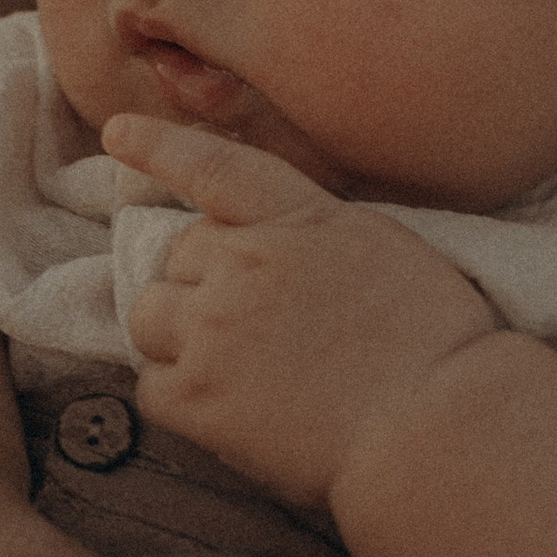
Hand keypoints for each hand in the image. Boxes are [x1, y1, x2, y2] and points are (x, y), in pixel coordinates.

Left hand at [109, 115, 495, 511]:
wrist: (438, 424)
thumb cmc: (435, 345)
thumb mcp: (384, 249)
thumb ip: (314, 234)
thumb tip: (268, 243)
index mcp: (300, 218)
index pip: (217, 167)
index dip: (162, 147)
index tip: (118, 132)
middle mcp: (246, 262)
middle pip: (177, 258)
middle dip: (201, 287)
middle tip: (256, 333)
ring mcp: (214, 327)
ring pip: (149, 317)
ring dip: (177, 339)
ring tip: (236, 373)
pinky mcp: (198, 395)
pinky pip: (153, 388)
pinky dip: (182, 401)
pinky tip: (235, 416)